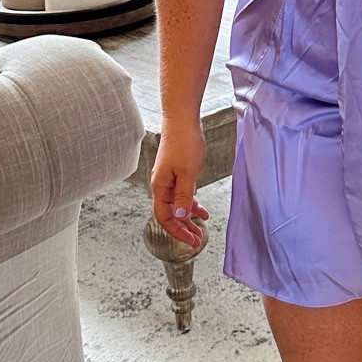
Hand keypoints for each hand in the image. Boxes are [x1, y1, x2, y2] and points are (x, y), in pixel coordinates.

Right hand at [151, 118, 209, 249]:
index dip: (178, 231)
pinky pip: (182, 195)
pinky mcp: (176, 173)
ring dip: (188, 219)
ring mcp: (169, 179)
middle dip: (184, 229)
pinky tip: (202, 211)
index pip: (165, 217)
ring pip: (177, 206)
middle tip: (198, 241)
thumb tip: (179, 215)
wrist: (182, 120)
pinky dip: (191, 204)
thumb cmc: (184, 142)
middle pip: (170, 214)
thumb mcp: (187, 172)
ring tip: (201, 230)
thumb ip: (183, 195)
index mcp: (160, 187)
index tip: (192, 241)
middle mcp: (161, 185)